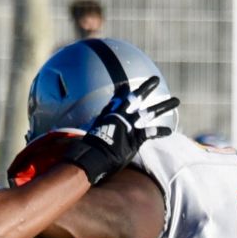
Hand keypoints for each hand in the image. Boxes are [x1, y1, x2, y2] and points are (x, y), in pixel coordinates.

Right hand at [59, 76, 179, 184]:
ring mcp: (130, 126)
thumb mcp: (83, 137)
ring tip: (176, 100)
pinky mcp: (137, 138)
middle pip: (136, 98)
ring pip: (150, 112)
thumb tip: (60, 136)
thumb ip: (83, 133)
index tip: (128, 86)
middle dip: (147, 88)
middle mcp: (121, 116)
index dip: (124, 92)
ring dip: (164, 105)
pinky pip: (152, 132)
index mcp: (108, 115)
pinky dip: (162, 131)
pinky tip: (170, 130)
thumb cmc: (85, 151)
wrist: (92, 157)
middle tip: (156, 80)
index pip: (118, 99)